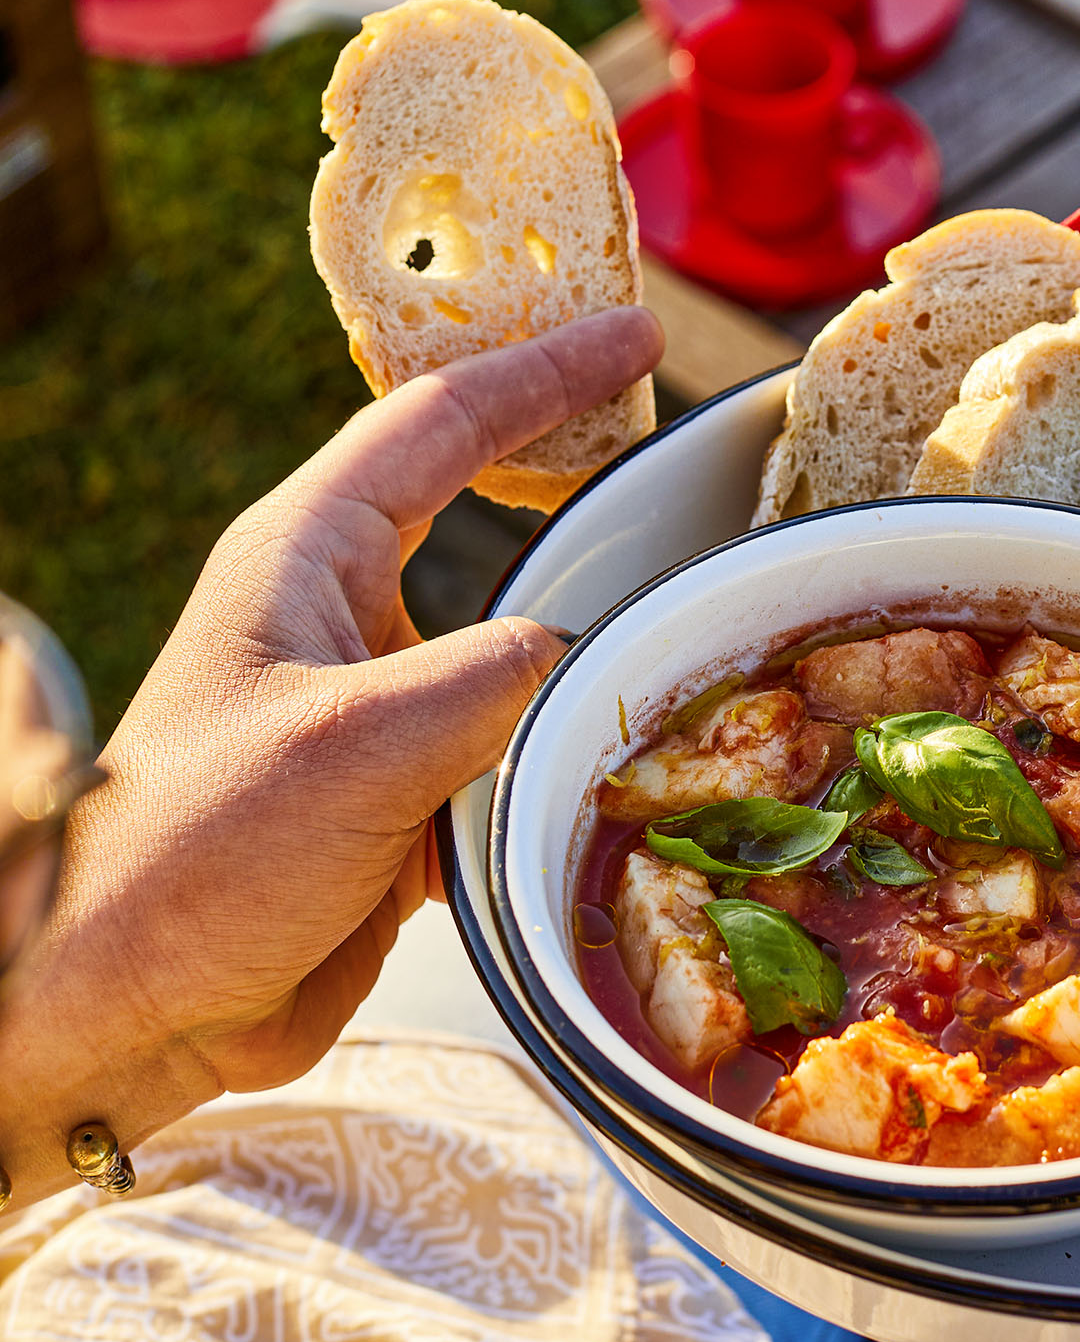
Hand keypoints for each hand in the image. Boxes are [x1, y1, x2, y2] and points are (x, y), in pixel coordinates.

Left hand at [0, 309, 660, 1204]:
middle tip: (678, 441)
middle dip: (575, 468)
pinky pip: (509, 742)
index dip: (548, 371)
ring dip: (590, 622)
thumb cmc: (195, 855)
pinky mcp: (396, 796)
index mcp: (306, 556)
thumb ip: (495, 681)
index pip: (444, 422)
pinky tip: (638, 743)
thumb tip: (583, 655)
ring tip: (691, 597)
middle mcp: (339, 615)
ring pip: (508, 637)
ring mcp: (370, 707)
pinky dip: (573, 735)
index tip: (638, 335)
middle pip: (482, 509)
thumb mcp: (360, 747)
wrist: (127, 1006)